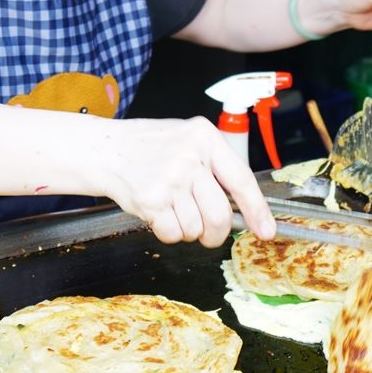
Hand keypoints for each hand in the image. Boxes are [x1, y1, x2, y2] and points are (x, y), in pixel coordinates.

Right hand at [101, 117, 275, 246]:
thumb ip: (216, 167)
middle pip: (219, 214)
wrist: (106, 148)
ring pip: (196, 229)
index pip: (241, 179)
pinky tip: (159, 213)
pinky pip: (173, 234)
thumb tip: (246, 209)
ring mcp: (169, 179)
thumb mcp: (189, 140)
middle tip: (209, 233)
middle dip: (216, 233)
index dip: (257, 209)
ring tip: (173, 209)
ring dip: (187, 230)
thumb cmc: (150, 147)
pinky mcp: (150, 200)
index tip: (266, 230)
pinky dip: (169, 233)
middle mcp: (189, 157)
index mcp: (205, 138)